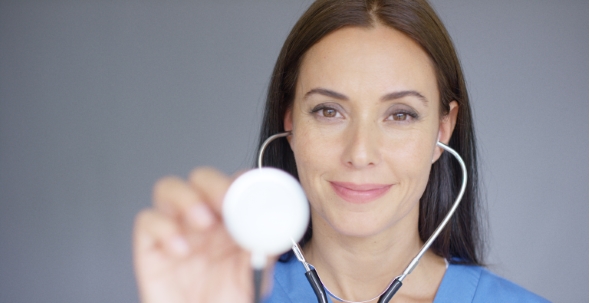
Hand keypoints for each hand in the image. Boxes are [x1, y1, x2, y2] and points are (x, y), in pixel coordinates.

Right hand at [133, 167, 256, 302]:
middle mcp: (202, 221)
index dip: (239, 181)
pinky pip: (146, 220)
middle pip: (200, 178)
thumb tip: (277, 227)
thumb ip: (265, 248)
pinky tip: (181, 250)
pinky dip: (163, 228)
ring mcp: (175, 230)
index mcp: (230, 222)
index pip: (232, 183)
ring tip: (202, 222)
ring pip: (168, 188)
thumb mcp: (255, 274)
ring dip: (186, 198)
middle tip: (224, 202)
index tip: (250, 192)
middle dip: (213, 184)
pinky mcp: (150, 247)